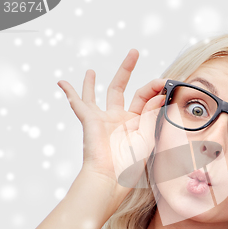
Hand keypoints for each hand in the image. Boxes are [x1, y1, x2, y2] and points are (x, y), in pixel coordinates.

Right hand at [57, 49, 165, 201]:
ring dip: (93, 81)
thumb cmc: (132, 163)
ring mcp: (103, 118)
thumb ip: (153, 114)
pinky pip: (78, 103)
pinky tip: (63, 82)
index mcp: (136, 122)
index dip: (154, 87)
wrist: (111, 177)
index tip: (165, 81)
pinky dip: (70, 92)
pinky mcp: (89, 120)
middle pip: (122, 88)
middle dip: (126, 70)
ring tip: (92, 70)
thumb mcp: (148, 136)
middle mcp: (119, 118)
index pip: (144, 97)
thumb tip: (162, 94)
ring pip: (98, 94)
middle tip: (133, 52)